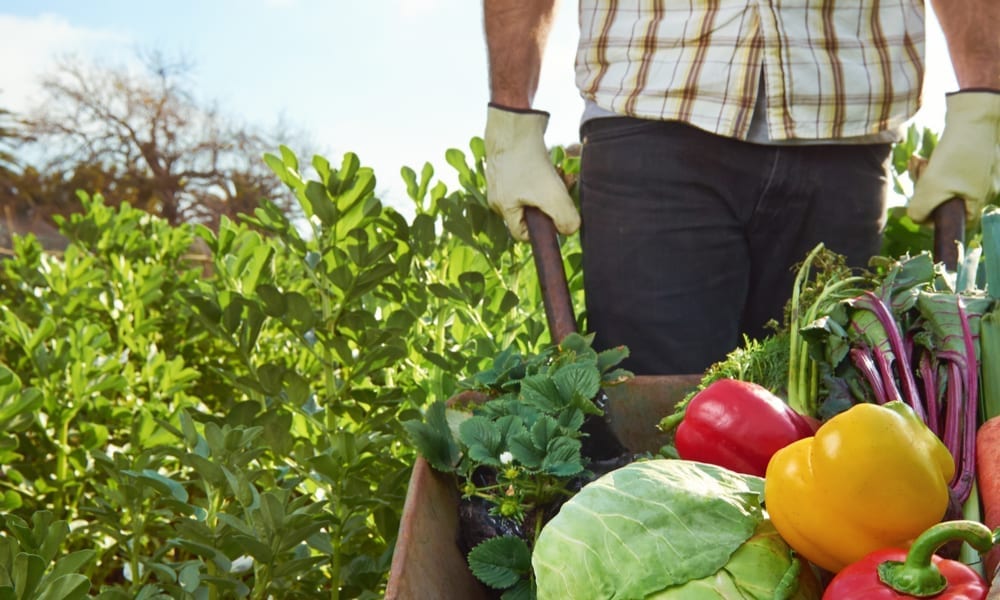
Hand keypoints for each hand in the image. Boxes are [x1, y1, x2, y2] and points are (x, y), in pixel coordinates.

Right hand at [484, 104, 579, 240]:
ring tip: (562, 174)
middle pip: (531, 210)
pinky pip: (531, 175)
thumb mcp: (552, 195)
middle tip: (565, 189)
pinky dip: (545, 172)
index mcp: (502, 207)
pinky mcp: (511, 161)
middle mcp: (499, 194)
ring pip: (534, 192)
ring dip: (552, 186)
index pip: (521, 233)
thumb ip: (565, 219)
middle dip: (552, 203)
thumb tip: (570, 230)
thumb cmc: (528, 160)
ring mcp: (504, 177)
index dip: (542, 231)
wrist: (515, 121)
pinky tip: (554, 163)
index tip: (558, 216)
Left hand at [907, 90, 999, 222]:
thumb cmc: (956, 154)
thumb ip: (920, 211)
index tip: (920, 206)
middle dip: (924, 190)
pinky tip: (919, 157)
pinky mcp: (970, 159)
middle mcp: (982, 189)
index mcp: (978, 201)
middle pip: (945, 201)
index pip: (958, 223)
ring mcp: (977, 173)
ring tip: (917, 161)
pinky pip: (946, 171)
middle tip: (917, 173)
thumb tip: (917, 219)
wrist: (974, 115)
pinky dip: (932, 166)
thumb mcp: (931, 187)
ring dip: (924, 175)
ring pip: (942, 184)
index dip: (935, 219)